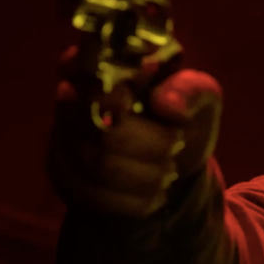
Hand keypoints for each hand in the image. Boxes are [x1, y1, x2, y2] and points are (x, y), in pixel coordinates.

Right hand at [45, 43, 222, 218]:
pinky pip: (92, 196)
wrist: (177, 162)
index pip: (80, 67)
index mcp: (101, 63)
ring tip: (169, 171)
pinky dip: (133, 200)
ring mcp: (62, 138)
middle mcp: (72, 97)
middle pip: (97, 128)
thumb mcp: (201, 97)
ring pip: (96, 166)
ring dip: (145, 175)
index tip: (142, 104)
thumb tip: (165, 103)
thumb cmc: (186, 117)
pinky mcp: (65, 176)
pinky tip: (154, 194)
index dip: (111, 91)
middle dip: (147, 145)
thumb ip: (191, 91)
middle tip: (175, 145)